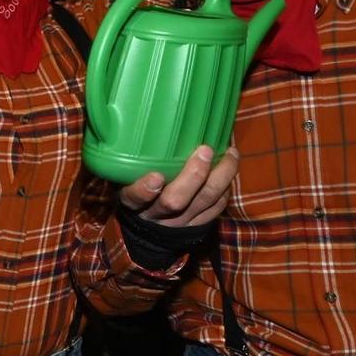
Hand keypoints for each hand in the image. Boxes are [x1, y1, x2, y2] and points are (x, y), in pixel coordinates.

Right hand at [118, 146, 239, 225]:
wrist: (148, 232)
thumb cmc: (136, 192)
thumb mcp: (124, 181)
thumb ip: (131, 162)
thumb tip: (134, 124)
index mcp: (133, 203)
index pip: (134, 198)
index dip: (145, 189)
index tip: (156, 176)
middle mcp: (157, 215)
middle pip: (176, 201)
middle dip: (193, 175)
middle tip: (205, 150)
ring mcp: (180, 223)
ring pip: (203, 202)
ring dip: (220, 177)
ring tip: (230, 154)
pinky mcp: (197, 226)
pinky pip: (215, 209)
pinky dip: (225, 189)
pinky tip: (228, 170)